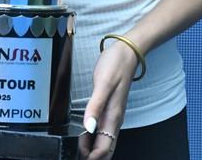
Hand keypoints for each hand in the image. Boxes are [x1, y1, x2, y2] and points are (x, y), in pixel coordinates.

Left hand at [78, 39, 137, 159]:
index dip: (92, 157)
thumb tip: (88, 127)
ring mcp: (112, 114)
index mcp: (113, 117)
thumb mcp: (103, 84)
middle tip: (75, 154)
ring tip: (76, 148)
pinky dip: (92, 136)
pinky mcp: (108, 107)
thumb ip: (95, 106)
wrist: (126, 53)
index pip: (105, 148)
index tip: (78, 157)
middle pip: (104, 147)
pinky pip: (101, 128)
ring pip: (103, 139)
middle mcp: (114, 119)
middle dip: (91, 155)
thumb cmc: (115, 66)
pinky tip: (83, 134)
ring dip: (91, 147)